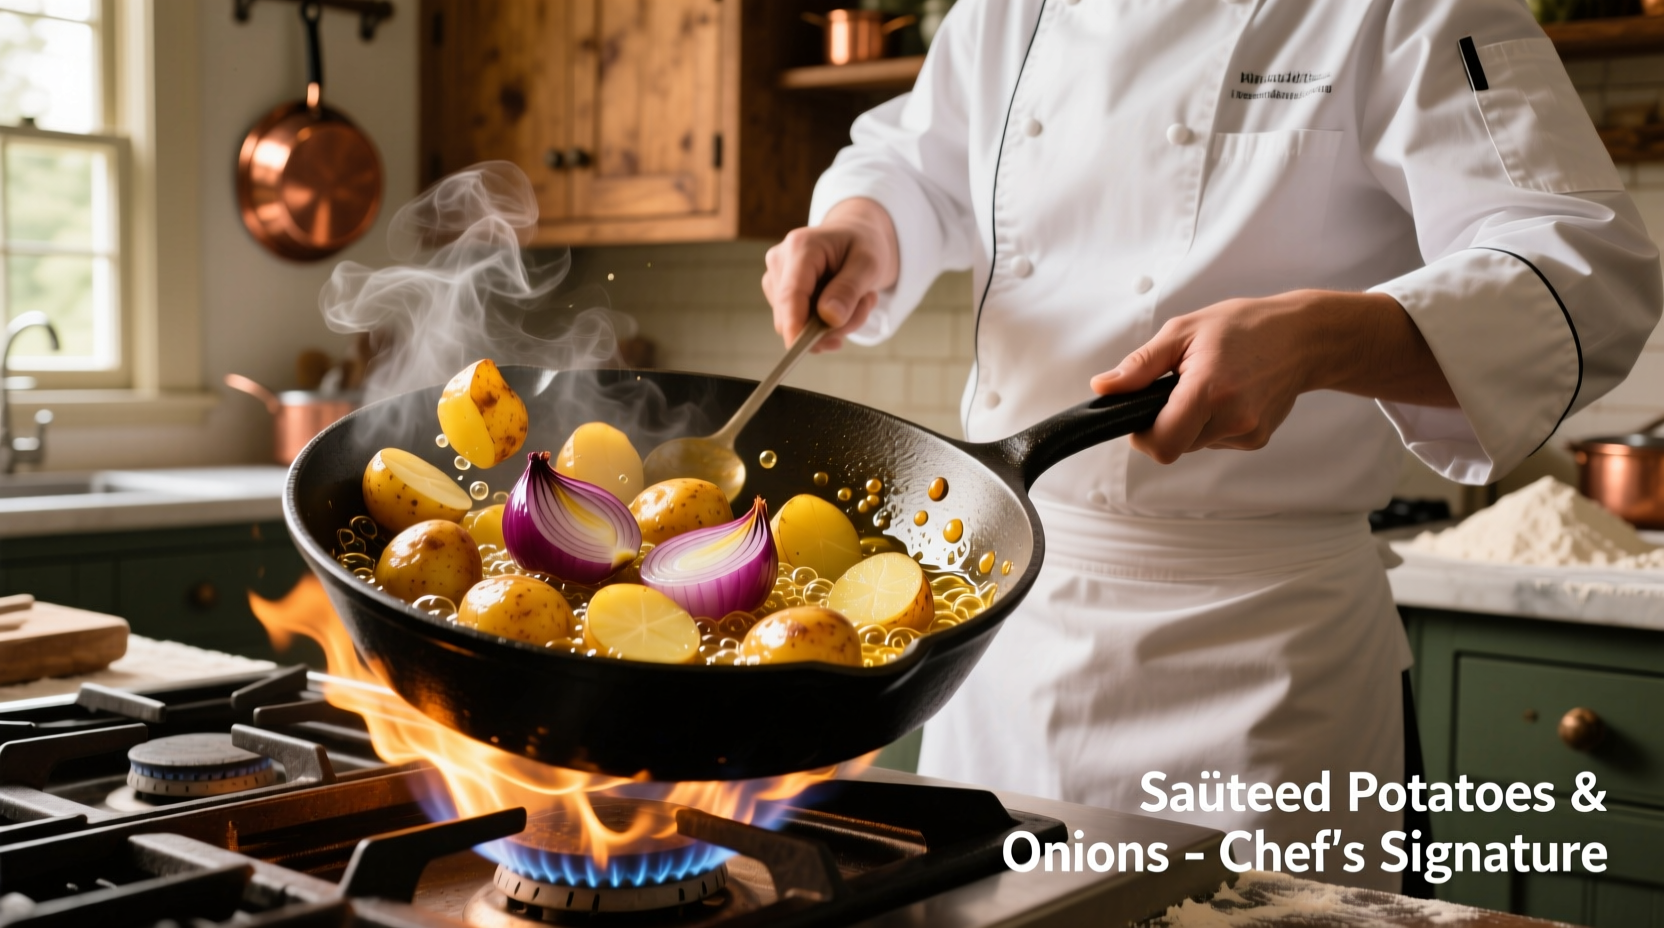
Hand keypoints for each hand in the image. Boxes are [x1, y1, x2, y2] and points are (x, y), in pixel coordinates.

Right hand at [762, 198, 899, 351]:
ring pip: (795, 323)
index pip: (791, 294)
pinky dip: (824, 323)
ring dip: (832, 324)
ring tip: (857, 300)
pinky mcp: (778, 291)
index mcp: (801, 247)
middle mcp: (780, 260)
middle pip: (792, 314)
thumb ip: (849, 289)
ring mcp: (776, 277)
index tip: (802, 349)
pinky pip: (798, 323)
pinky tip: (842, 303)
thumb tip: (829, 317)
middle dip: (829, 325)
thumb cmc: (863, 244)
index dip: (794, 324)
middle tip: (864, 307)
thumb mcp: (869, 264)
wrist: (856, 235)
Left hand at [1090, 289, 1456, 463]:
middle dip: (1165, 423)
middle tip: (1178, 388)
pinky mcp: (1257, 439)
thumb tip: (1104, 388)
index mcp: (1209, 390)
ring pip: (1194, 444)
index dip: (1143, 435)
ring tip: (1209, 384)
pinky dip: (1212, 423)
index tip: (1142, 412)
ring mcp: (1248, 432)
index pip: (1162, 444)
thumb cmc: (1242, 327)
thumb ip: (1140, 366)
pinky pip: (1216, 441)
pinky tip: (1228, 395)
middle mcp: (1232, 418)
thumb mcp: (1183, 332)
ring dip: (1190, 422)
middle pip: (1175, 446)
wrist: (1302, 337)